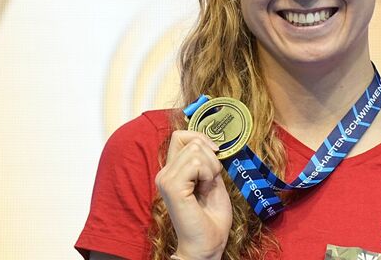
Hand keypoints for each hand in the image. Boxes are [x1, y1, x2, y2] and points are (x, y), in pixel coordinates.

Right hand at [156, 130, 231, 259]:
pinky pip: (197, 164)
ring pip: (196, 150)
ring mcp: (166, 180)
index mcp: (172, 170)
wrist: (207, 244)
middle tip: (210, 181)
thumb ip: (207, 161)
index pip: (180, 136)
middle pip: (192, 141)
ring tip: (207, 188)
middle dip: (211, 158)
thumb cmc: (210, 217)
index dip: (201, 138)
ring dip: (211, 168)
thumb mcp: (212, 180)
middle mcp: (165, 173)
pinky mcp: (172, 187)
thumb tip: (210, 143)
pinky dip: (208, 175)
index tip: (215, 154)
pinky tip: (205, 190)